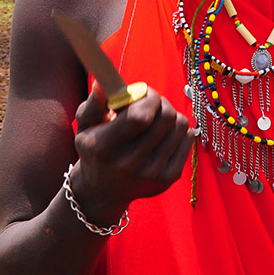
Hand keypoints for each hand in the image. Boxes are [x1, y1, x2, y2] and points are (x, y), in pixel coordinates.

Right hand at [69, 83, 193, 222]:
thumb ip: (95, 103)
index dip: (148, 98)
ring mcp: (152, 173)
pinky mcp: (169, 178)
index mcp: (105, 148)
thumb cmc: (94, 149)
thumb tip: (103, 84)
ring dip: (170, 114)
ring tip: (155, 119)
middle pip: (165, 118)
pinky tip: (163, 134)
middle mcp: (129, 163)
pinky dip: (178, 129)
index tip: (144, 92)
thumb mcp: (85, 126)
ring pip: (180, 125)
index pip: (140, 116)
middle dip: (161, 102)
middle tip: (151, 102)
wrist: (103, 190)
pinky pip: (188, 138)